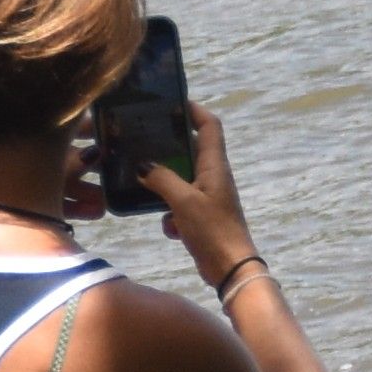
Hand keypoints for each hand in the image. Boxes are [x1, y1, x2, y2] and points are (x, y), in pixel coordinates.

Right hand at [136, 105, 259, 288]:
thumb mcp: (183, 201)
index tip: (171, 102)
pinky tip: (170, 228)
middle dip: (167, 147)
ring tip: (142, 184)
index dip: (194, 110)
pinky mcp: (201, 216)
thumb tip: (143, 165)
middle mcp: (213, 177)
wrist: (230, 270)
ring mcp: (208, 197)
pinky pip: (179, 205)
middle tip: (140, 140)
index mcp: (215, 166)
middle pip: (190, 150)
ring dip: (163, 185)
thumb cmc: (213, 230)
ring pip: (180, 180)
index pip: (210, 126)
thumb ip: (161, 178)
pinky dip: (171, 214)